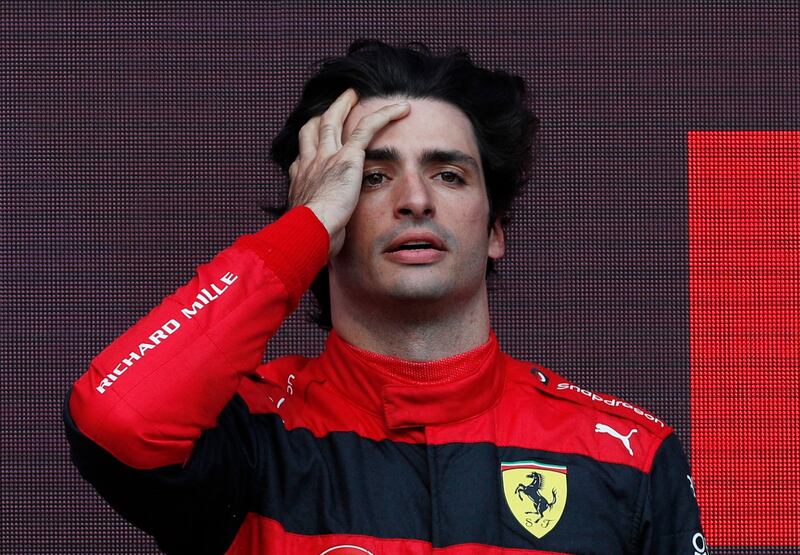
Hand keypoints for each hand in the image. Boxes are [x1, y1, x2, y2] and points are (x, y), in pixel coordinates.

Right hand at [288, 89, 409, 257]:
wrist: (308, 231)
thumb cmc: (309, 238)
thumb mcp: (309, 229)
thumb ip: (318, 225)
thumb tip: (323, 239)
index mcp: (301, 180)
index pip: (303, 156)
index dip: (309, 145)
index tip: (315, 140)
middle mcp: (310, 163)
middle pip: (312, 130)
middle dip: (323, 115)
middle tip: (336, 105)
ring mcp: (327, 157)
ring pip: (334, 120)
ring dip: (345, 105)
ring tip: (355, 95)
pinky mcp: (348, 157)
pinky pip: (368, 128)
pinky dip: (385, 115)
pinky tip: (401, 108)